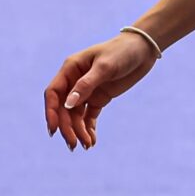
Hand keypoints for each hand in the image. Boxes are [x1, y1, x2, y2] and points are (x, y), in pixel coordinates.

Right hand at [44, 33, 158, 151]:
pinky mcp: (99, 98)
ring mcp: (87, 90)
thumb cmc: (121, 52)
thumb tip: (67, 104)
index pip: (53, 93)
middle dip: (67, 127)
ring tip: (86, 145)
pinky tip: (92, 141)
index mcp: (71, 69)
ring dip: (78, 131)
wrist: (143, 50)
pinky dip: (89, 128)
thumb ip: (86, 85)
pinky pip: (89, 116)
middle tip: (74, 144)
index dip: (51, 112)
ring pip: (76, 115)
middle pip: (64, 108)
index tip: (54, 130)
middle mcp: (75, 81)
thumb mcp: (105, 67)